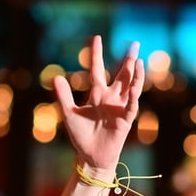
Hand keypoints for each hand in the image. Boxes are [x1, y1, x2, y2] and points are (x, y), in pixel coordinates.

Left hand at [53, 35, 143, 170]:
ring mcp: (119, 108)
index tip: (96, 38)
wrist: (90, 156)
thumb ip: (63, 96)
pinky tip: (135, 87)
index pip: (97, 69)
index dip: (96, 54)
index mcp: (97, 94)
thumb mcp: (69, 114)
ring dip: (136, 75)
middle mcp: (111, 98)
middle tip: (134, 43)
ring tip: (139, 60)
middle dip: (128, 60)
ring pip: (130, 87)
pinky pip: (131, 106)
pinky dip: (133, 97)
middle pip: (121, 74)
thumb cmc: (81, 136)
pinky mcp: (125, 120)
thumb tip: (56, 77)